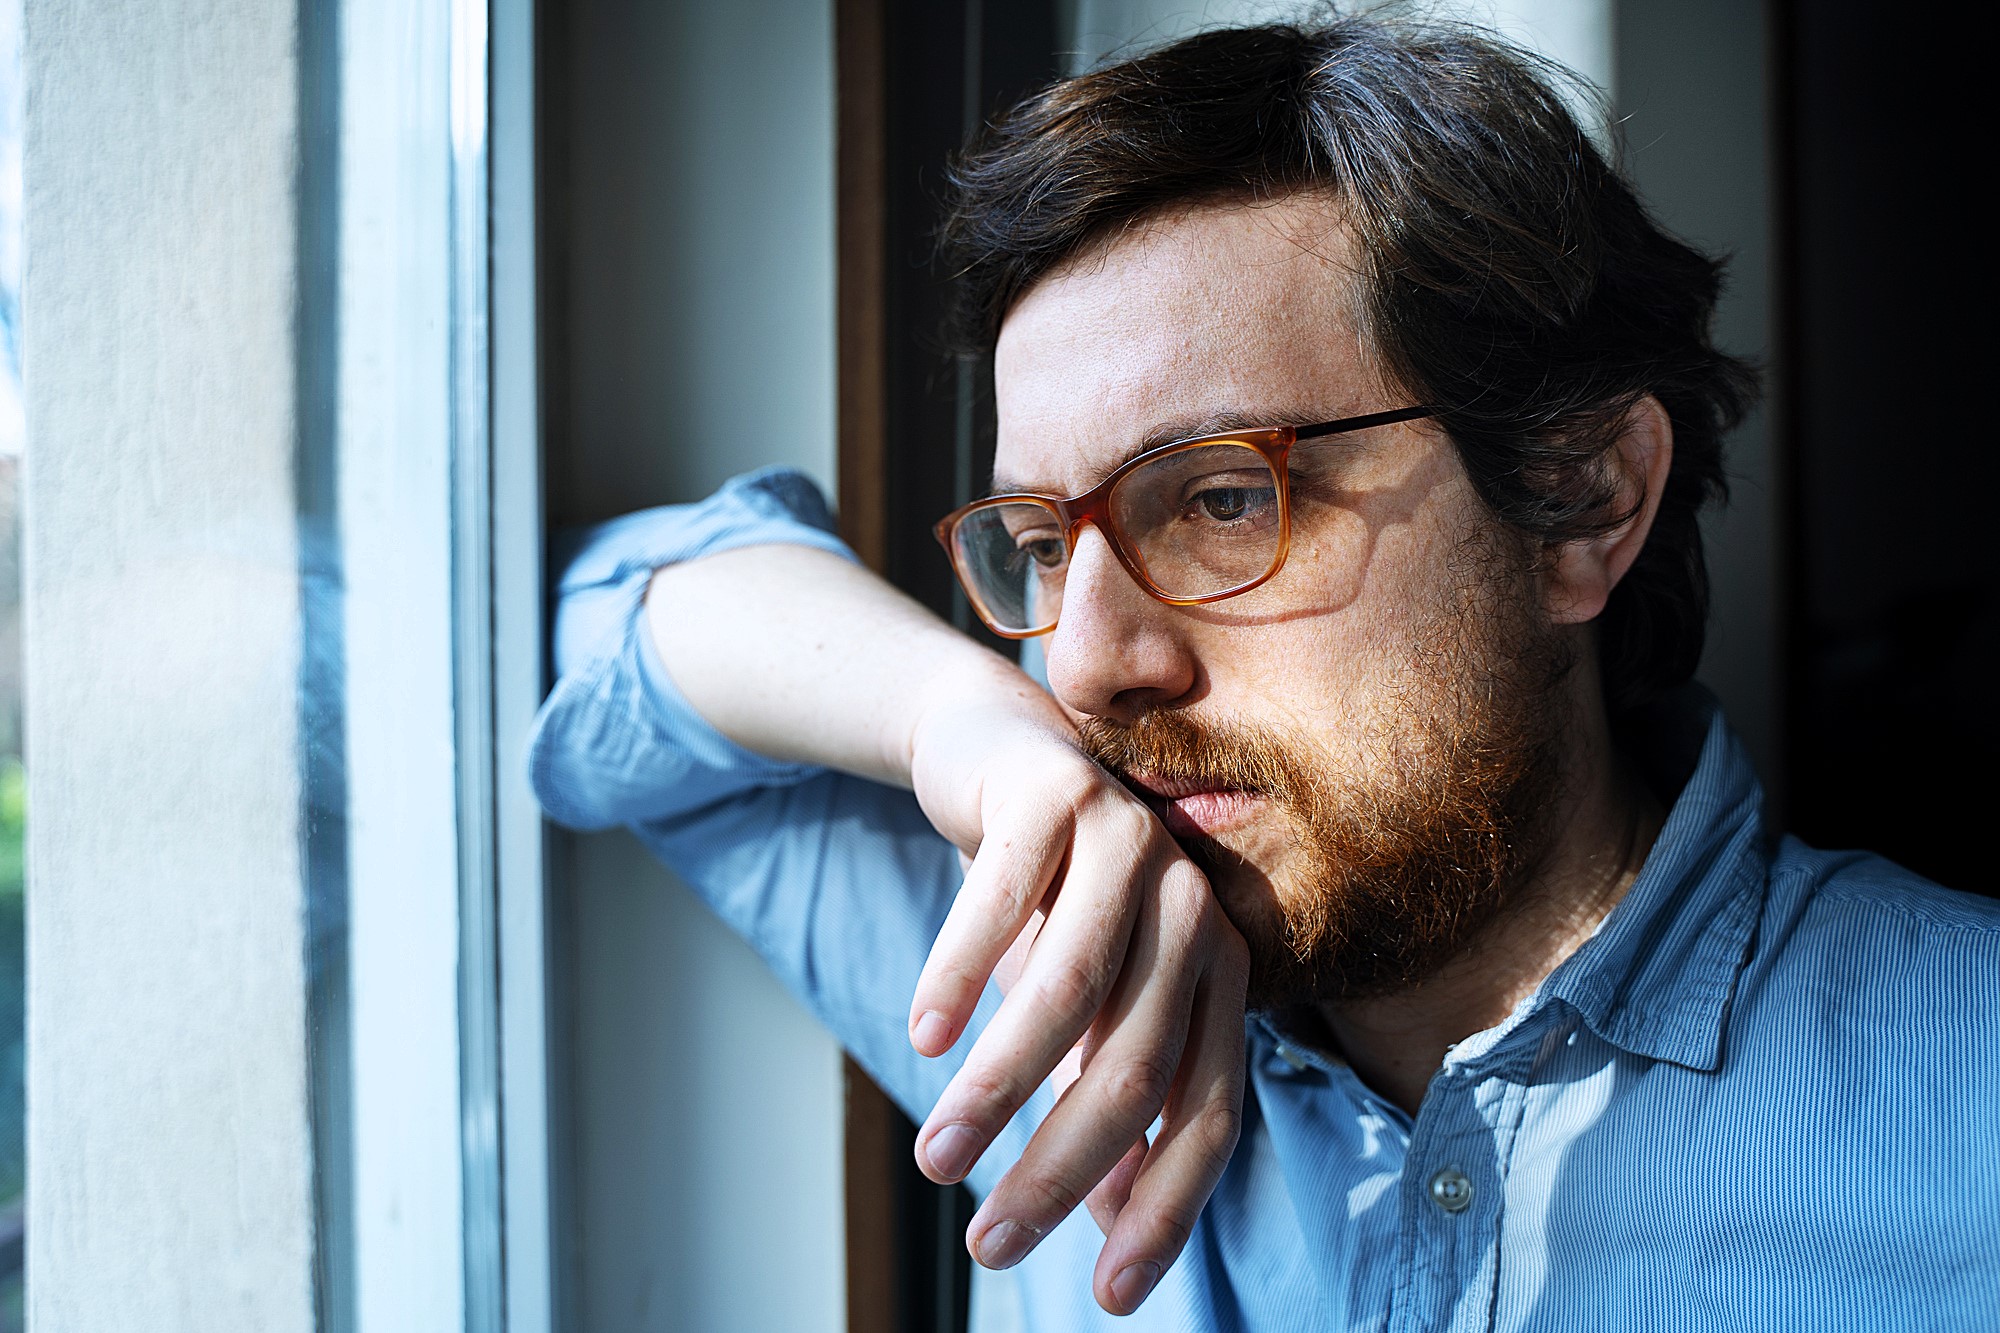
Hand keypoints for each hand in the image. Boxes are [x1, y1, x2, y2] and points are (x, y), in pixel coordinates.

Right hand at [902, 675, 1248, 1315]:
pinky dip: (959, 974)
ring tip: (936, 1156)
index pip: (1211, 1112)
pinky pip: (1000, 903)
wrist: (1001, 753)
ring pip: (1069, 994)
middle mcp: (1192, 909)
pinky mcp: (1058, 794)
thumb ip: (1102, 1093)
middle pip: (1135, 1068)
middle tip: (988, 1244)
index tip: (1110, 1296)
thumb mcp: (1082, 1005)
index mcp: (1218, 972)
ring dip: (997, 1089)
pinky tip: (924, 1036)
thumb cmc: (1049, 899)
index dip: (1165, 1208)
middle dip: (1055, 1170)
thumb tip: (1106, 1217)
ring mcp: (1130, 845)